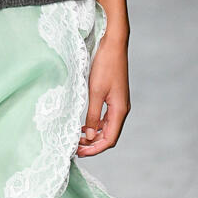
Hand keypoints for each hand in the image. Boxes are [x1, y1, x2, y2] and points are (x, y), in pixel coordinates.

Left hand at [76, 39, 129, 155]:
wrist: (113, 45)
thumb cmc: (105, 66)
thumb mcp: (95, 92)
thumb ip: (93, 116)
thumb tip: (90, 136)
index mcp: (120, 110)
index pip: (110, 139)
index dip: (95, 149)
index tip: (80, 153)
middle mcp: (121, 109)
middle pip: (109, 135)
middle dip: (93, 145)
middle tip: (75, 149)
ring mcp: (118, 103)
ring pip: (107, 127)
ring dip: (93, 135)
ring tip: (77, 139)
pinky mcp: (114, 97)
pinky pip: (106, 117)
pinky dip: (95, 125)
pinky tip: (84, 126)